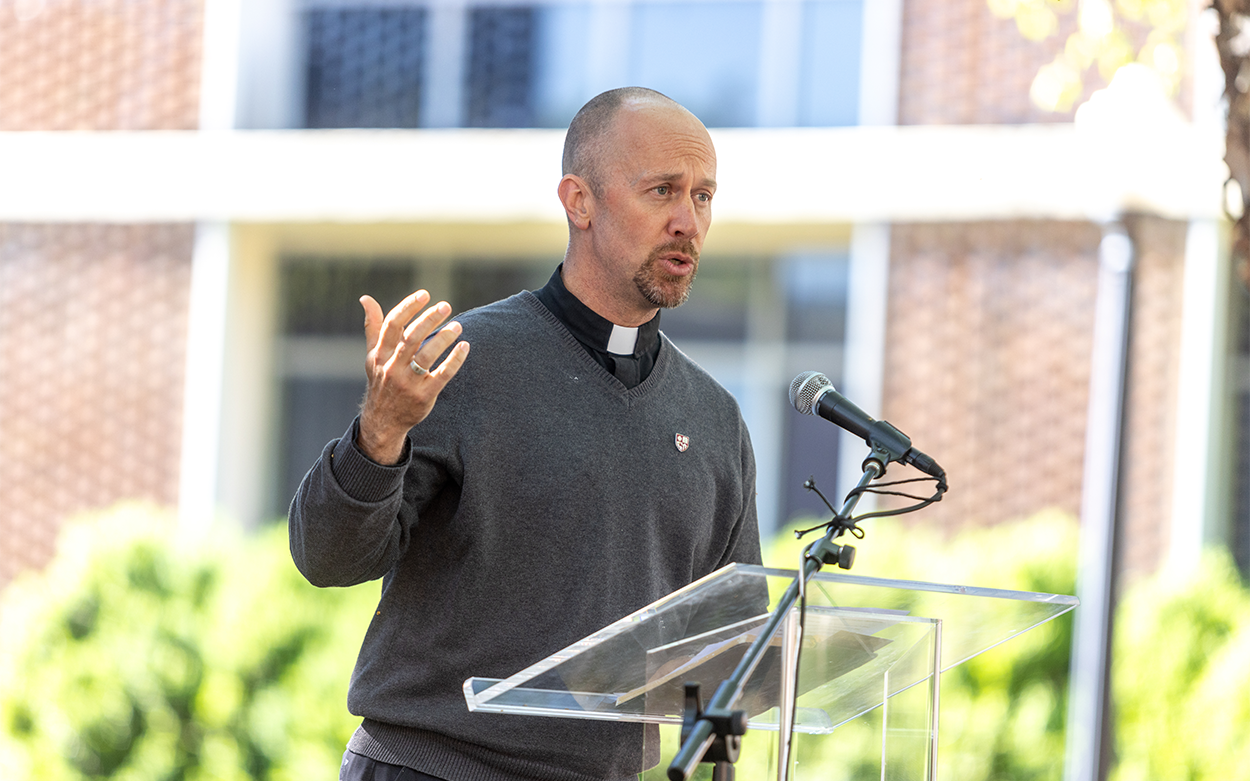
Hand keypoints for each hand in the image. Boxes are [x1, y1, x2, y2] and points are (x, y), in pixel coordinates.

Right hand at [357, 290, 470, 463]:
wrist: (383, 420)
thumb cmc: (381, 381)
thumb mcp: (373, 356)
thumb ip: (373, 327)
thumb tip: (366, 299)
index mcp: (380, 354)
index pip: (392, 325)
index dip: (408, 307)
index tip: (425, 294)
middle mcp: (392, 367)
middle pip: (411, 338)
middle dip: (429, 319)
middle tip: (445, 306)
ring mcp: (408, 383)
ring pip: (427, 356)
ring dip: (444, 338)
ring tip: (457, 325)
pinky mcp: (424, 395)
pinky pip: (442, 375)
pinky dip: (454, 360)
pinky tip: (464, 347)